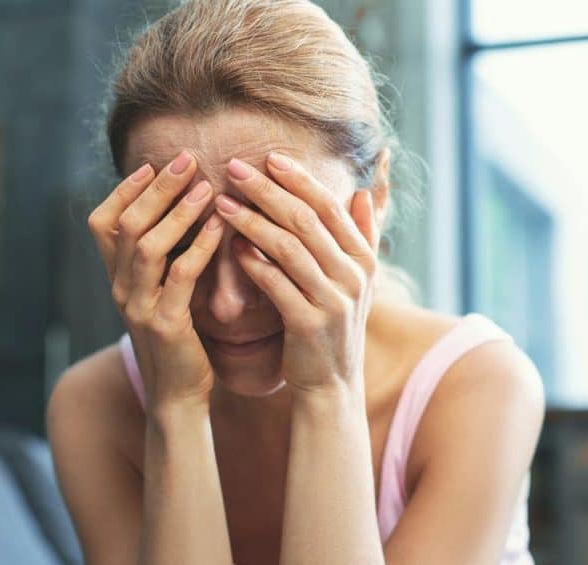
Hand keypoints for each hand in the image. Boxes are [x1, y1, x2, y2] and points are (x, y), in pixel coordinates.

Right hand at [87, 151, 224, 408]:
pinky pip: (179, 276)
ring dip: (178, 211)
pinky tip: (219, 226)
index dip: (124, 190)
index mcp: (117, 278)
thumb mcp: (161, 294)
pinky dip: (199, 247)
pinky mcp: (165, 324)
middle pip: (127, 224)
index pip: (102, 222)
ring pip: (147, 245)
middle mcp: (120, 288)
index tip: (153, 164)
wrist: (178, 395)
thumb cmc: (178, 339)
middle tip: (186, 158)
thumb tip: (181, 210)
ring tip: (206, 186)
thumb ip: (162, 259)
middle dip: (157, 188)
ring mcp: (138, 306)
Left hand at [212, 152, 379, 392]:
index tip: (268, 157)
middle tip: (235, 168)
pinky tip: (231, 246)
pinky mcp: (309, 325)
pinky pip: (276, 285)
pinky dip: (253, 263)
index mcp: (363, 259)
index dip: (299, 179)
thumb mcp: (358, 280)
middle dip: (268, 190)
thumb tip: (366, 190)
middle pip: (306, 220)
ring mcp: (333, 301)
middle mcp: (353, 277)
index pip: (329, 206)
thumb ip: (363, 234)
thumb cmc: (334, 323)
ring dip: (252, 221)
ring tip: (222, 202)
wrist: (332, 383)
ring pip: (288, 248)